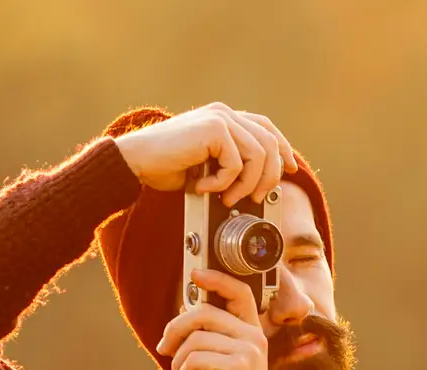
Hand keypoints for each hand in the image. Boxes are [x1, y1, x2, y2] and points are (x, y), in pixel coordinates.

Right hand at [114, 102, 300, 206]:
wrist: (136, 162)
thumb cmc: (166, 167)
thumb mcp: (207, 165)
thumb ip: (231, 163)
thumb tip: (261, 182)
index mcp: (224, 118)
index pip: (266, 128)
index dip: (283, 149)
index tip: (290, 171)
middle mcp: (224, 113)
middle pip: (269, 143)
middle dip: (269, 176)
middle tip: (255, 198)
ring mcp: (220, 118)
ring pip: (258, 155)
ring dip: (247, 184)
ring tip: (226, 196)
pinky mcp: (214, 128)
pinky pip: (237, 163)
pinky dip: (223, 183)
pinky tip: (203, 186)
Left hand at [155, 269, 271, 369]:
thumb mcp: (218, 365)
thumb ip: (209, 340)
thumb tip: (182, 318)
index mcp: (252, 335)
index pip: (240, 294)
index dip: (217, 279)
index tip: (196, 275)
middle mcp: (254, 339)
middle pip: (203, 313)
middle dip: (175, 329)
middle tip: (164, 349)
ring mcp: (247, 351)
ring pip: (193, 339)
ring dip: (177, 362)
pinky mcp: (235, 367)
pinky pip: (192, 358)